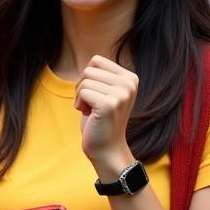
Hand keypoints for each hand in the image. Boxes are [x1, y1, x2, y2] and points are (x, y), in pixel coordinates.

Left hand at [74, 55, 137, 172]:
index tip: (94, 94)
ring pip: (84, 81)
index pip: (96, 61)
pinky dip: (79, 104)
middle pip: (88, 70)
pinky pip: (82, 92)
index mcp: (130, 77)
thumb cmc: (100, 119)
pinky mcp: (109, 104)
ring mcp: (121, 93)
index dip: (87, 78)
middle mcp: (129, 83)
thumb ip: (102, 76)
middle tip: (91, 104)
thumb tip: (92, 61)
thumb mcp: (105, 92)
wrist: (106, 148)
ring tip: (90, 110)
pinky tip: (88, 115)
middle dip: (82, 87)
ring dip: (80, 97)